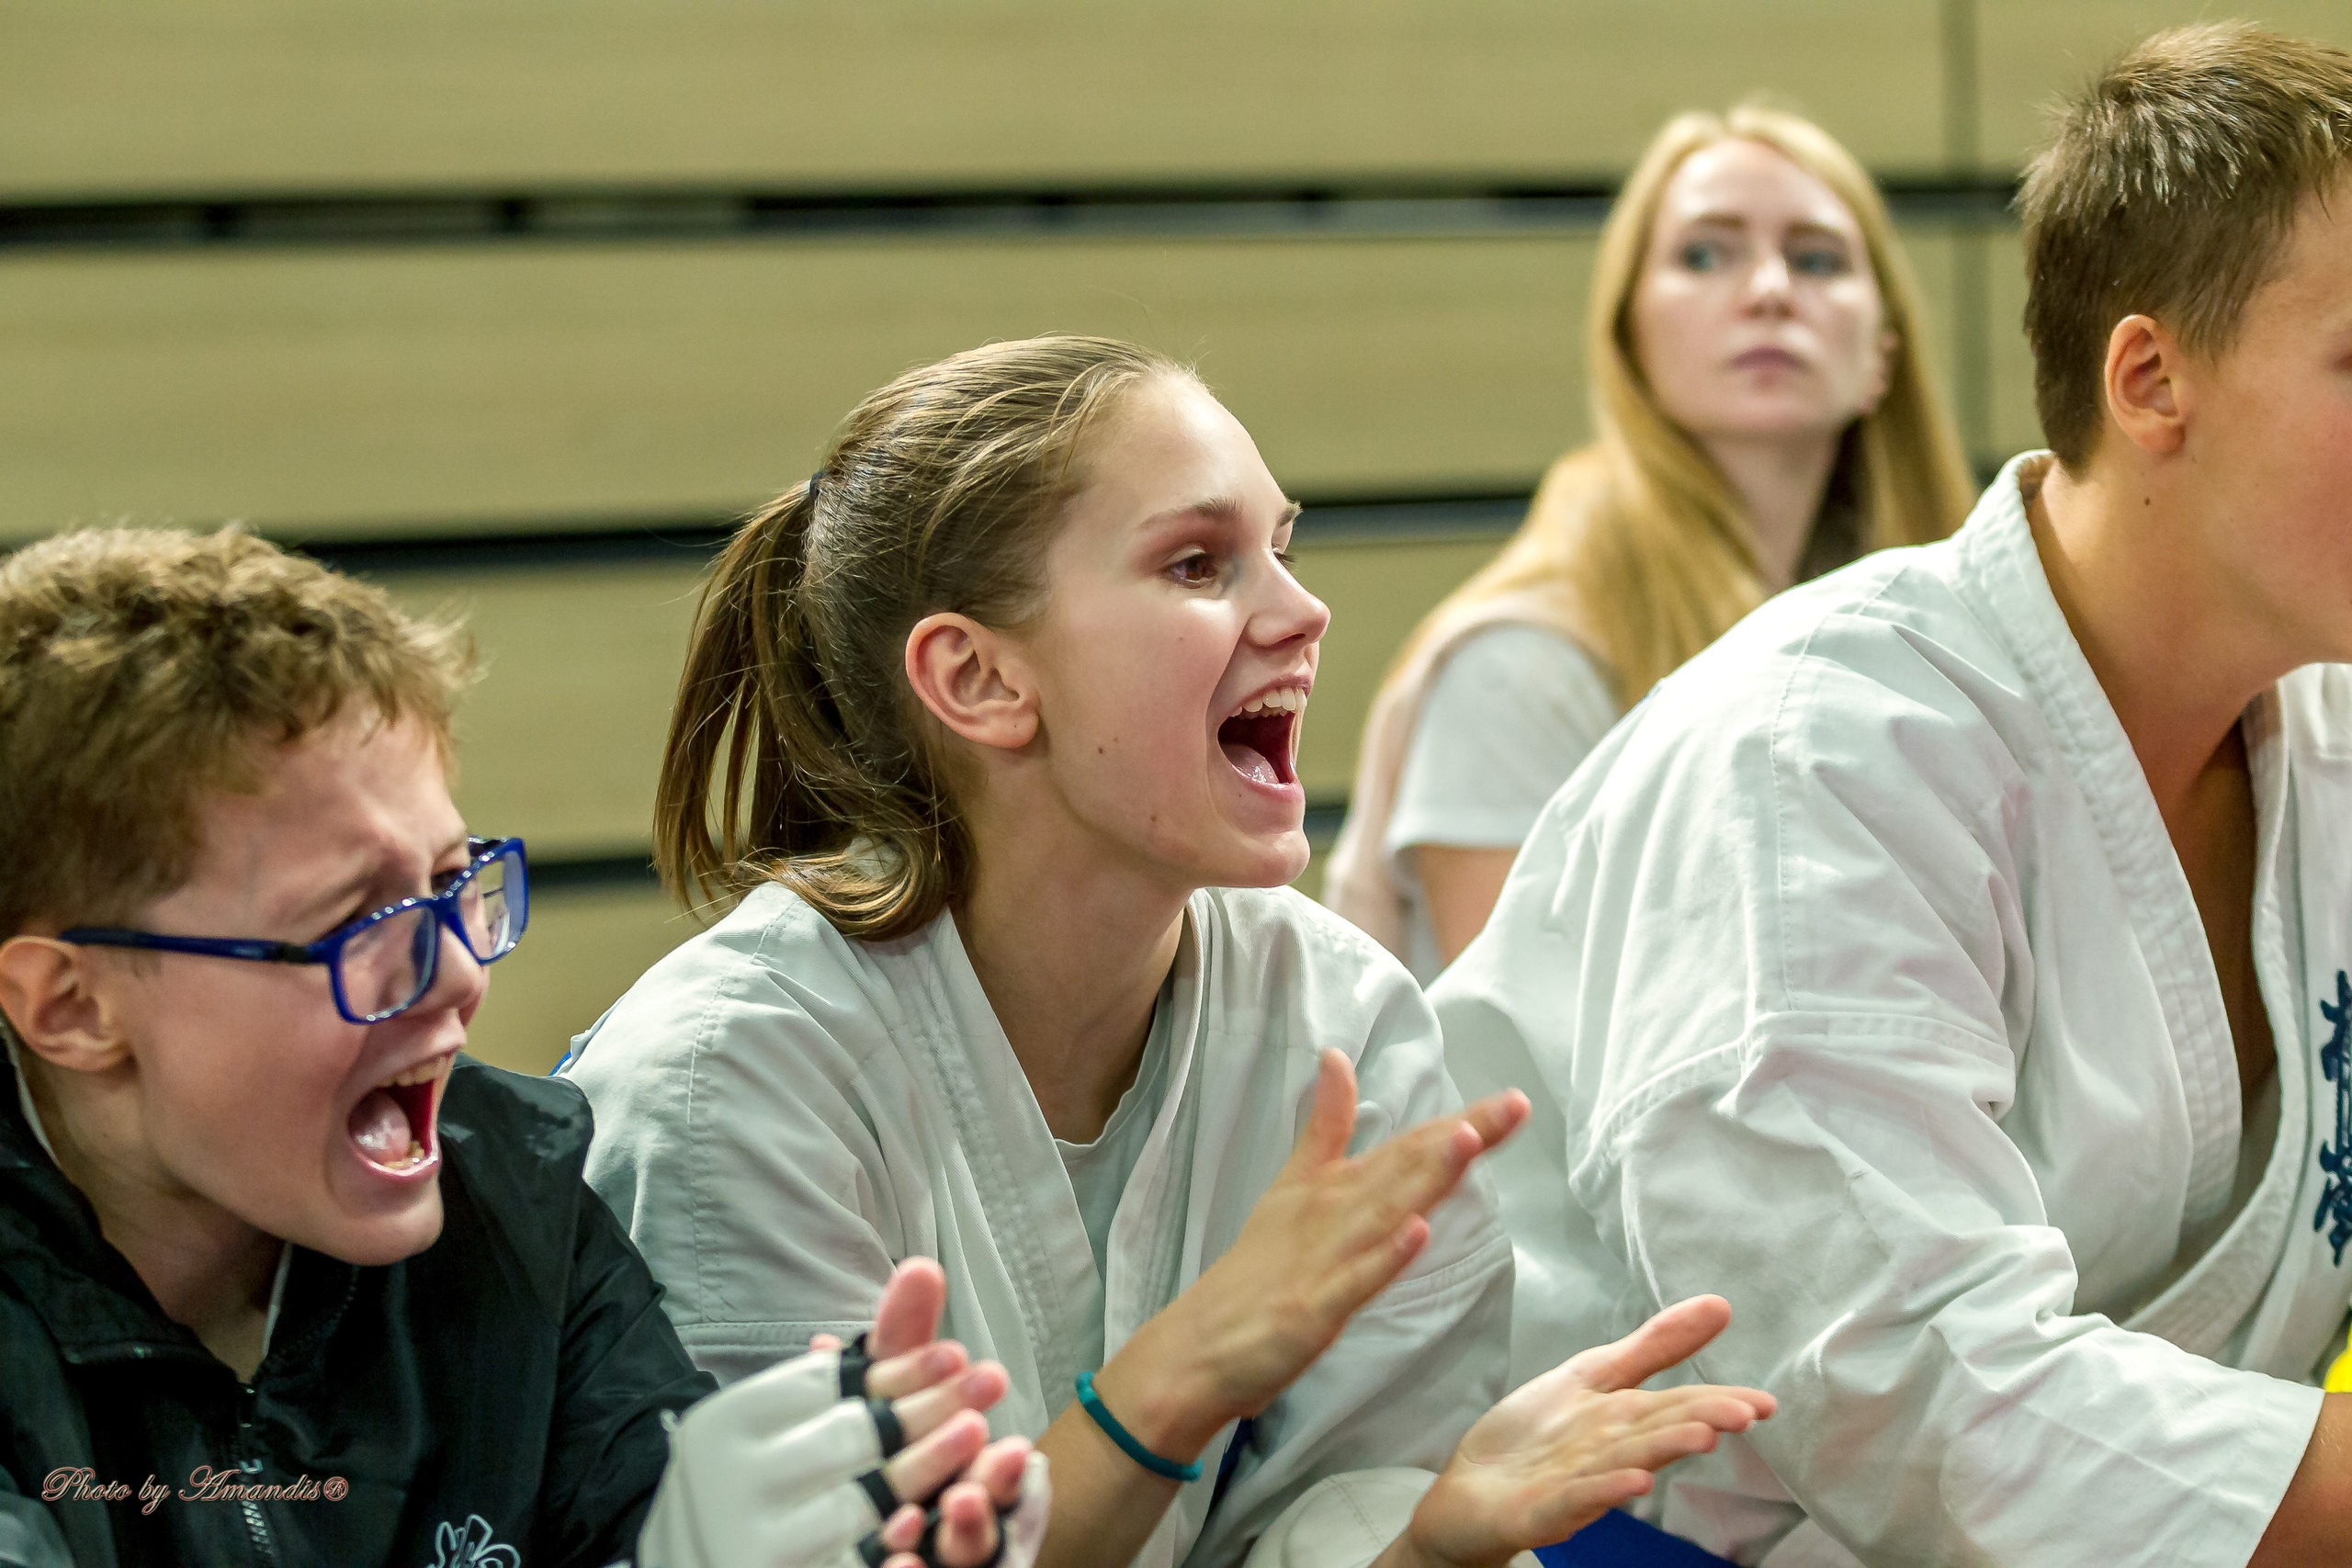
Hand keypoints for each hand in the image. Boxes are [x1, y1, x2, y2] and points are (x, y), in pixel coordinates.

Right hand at [638, 1256, 1020, 1567]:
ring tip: (980, 1436)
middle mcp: (729, 1478)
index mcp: (728, 1421)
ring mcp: (750, 1541)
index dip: (899, 1371)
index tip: (957, 1354)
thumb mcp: (812, 1409)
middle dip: (927, 1410)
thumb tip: (928, 1267)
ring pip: (856, 1504)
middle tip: (989, 1384)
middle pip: (848, 1438)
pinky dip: (884, 1549)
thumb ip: (876, 1349)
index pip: (825, 1387)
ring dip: (924, 1467)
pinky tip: (926, 1528)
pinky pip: (846, 1564)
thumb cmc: (771, 1473)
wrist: (694, 1555)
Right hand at [1102, 1050, 1527, 1457]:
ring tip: (1468, 1140)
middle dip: (1462, 1136)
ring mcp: (1325, 1259)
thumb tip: (1336, 1059)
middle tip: (1513, 1105)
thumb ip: (1324, 1126)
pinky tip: (1417, 1232)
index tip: (1512, 1100)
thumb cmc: (1255, 1272)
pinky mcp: (1314, 1308)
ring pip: (1384, 1210)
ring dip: (1426, 1175)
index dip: (1461, 1122)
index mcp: (1332, 1185)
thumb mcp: (1291, 1185)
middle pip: (1405, 1166)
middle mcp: (1333, 1211)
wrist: (1198, 1346)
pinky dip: (1386, 1256)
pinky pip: (1356, 1281)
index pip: (1405, 1145)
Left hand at [1399, 1296, 1774, 1567]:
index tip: (1766, 1403)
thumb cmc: (1536, 1436)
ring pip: (1626, 1461)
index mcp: (1622, 1419)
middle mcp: (1609, 1452)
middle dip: (1701, 1420)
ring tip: (1702, 1435)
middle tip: (1747, 1413)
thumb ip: (1653, 1346)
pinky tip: (1634, 1483)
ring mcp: (1578, 1483)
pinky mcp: (1542, 1510)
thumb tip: (1718, 1305)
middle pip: (1658, 1430)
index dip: (1720, 1400)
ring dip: (1662, 1448)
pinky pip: (1575, 1499)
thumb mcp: (1593, 1375)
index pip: (1678, 1405)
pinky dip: (1604, 1490)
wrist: (1469, 1488)